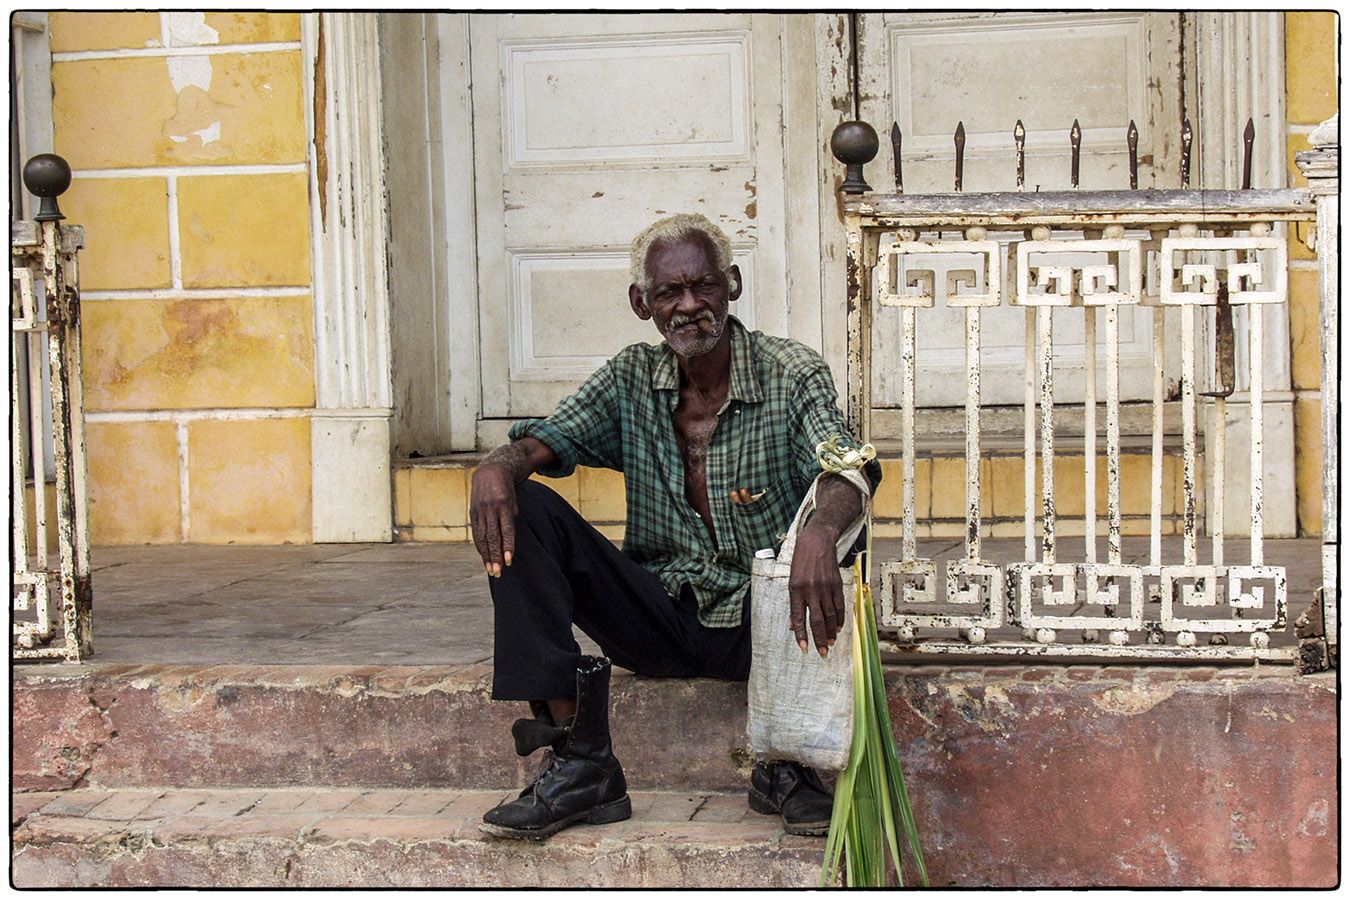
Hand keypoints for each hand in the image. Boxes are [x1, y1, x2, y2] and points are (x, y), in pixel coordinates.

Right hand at [470, 463, 516, 576]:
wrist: (489, 471)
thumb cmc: (507, 490)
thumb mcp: (513, 501)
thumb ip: (510, 520)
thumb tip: (507, 543)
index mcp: (503, 504)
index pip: (506, 529)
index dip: (507, 546)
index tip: (509, 561)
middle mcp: (489, 508)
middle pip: (492, 536)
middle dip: (495, 556)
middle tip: (497, 572)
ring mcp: (479, 511)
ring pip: (482, 537)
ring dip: (486, 555)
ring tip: (491, 570)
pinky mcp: (472, 513)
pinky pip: (476, 532)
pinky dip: (480, 546)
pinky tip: (484, 557)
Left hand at [788, 522, 844, 656]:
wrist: (817, 542)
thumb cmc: (800, 563)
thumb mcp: (791, 582)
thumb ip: (794, 605)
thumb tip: (793, 626)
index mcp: (796, 590)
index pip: (799, 618)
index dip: (801, 635)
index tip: (804, 649)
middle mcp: (811, 590)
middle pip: (817, 620)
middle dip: (819, 639)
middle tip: (822, 653)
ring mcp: (825, 587)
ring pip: (830, 615)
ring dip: (831, 632)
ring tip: (830, 643)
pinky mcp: (836, 584)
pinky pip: (839, 606)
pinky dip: (839, 618)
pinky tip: (838, 628)